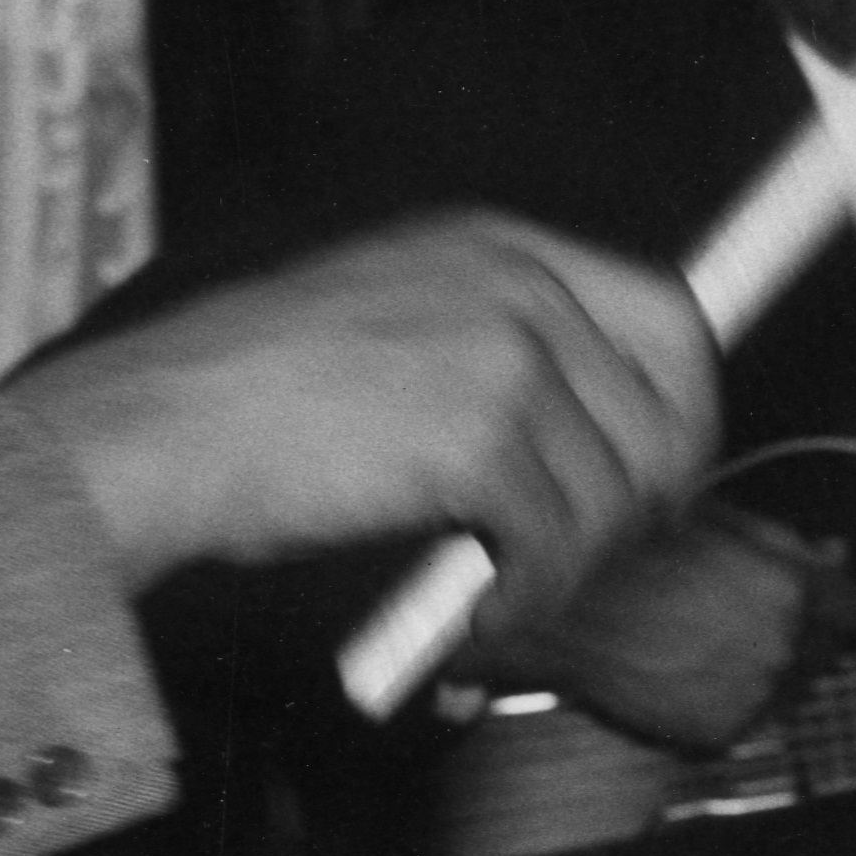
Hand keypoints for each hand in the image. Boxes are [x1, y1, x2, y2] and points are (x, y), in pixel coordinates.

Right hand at [4, 212, 718, 603]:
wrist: (168, 424)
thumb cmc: (258, 393)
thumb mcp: (398, 315)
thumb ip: (499, 346)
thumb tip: (602, 436)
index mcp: (503, 246)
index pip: (669, 313)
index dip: (686, 404)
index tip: (667, 471)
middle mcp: (520, 288)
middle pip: (671, 407)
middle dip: (648, 500)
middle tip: (593, 555)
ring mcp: (506, 359)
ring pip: (613, 494)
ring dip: (568, 567)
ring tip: (504, 592)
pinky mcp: (481, 441)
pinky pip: (556, 547)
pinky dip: (526, 598)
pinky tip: (477, 609)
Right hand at [522, 497, 834, 753]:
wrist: (567, 610)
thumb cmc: (637, 554)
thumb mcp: (724, 525)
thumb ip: (790, 546)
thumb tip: (836, 553)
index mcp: (794, 591)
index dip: (833, 601)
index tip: (814, 600)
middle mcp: (784, 650)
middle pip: (827, 653)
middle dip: (802, 635)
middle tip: (749, 619)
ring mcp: (754, 696)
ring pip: (793, 691)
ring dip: (771, 671)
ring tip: (714, 645)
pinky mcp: (719, 732)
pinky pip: (751, 719)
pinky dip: (734, 701)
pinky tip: (696, 673)